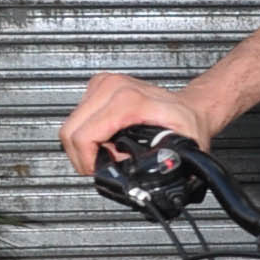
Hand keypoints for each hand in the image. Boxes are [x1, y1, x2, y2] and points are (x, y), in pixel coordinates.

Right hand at [59, 73, 211, 178]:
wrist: (189, 106)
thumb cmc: (185, 123)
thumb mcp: (176, 149)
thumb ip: (153, 164)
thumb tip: (129, 175)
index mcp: (127, 101)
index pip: (82, 136)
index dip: (87, 162)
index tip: (101, 170)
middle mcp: (111, 87)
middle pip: (70, 131)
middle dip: (83, 157)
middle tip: (104, 165)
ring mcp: (102, 84)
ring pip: (71, 125)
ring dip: (85, 146)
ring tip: (109, 153)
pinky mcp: (98, 86)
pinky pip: (77, 118)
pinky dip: (87, 135)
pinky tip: (106, 140)